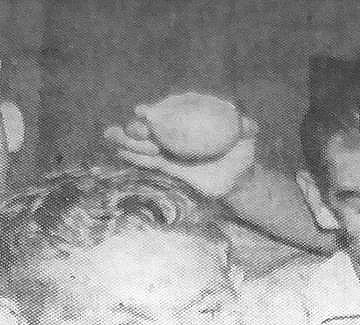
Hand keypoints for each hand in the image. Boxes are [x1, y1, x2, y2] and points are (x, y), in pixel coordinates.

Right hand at [103, 108, 259, 200]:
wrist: (240, 179)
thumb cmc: (242, 153)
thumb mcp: (247, 137)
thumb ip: (245, 128)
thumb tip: (250, 125)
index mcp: (190, 121)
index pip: (169, 113)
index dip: (154, 112)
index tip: (144, 111)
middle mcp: (177, 133)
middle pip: (152, 129)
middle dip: (137, 128)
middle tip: (132, 130)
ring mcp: (172, 150)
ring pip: (145, 144)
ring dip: (127, 140)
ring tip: (109, 135)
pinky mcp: (170, 167)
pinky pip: (150, 162)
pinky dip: (135, 159)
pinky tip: (119, 154)